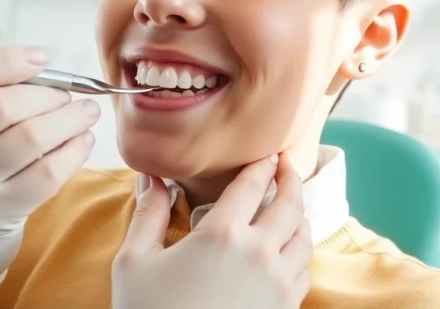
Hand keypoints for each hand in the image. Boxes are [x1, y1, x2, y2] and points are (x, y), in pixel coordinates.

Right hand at [0, 42, 99, 298]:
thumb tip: (7, 53)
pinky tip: (81, 142)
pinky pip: (44, 174)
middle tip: (67, 92)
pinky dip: (72, 152)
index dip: (4, 62)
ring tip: (84, 112)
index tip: (40, 57)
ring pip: (27, 138)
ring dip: (67, 119)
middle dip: (45, 93)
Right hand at [112, 153, 312, 308]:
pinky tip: (288, 252)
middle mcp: (259, 254)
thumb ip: (148, 214)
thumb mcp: (134, 261)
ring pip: (305, 239)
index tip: (269, 154)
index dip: (263, 164)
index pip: (252, 185)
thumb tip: (150, 178)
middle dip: (291, 180)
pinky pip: (304, 273)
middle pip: (291, 206)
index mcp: (222, 234)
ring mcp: (276, 286)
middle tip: (287, 166)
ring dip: (300, 217)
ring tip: (291, 208)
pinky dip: (300, 254)